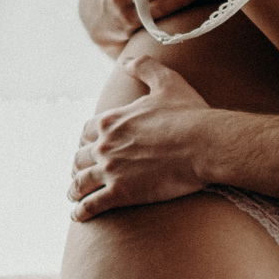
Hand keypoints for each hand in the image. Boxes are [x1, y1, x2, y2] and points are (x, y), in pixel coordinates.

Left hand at [69, 57, 215, 217]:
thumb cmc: (189, 114)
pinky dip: (81, 212)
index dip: (86, 141)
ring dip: (74, 190)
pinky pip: (91, 205)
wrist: (204, 144)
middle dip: (78, 166)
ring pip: (80, 182)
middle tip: (79, 174)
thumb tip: (126, 62)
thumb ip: (145, 67)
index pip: (87, 132)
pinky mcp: (120, 193)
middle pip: (79, 158)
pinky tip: (79, 216)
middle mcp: (105, 145)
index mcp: (112, 120)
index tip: (88, 148)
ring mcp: (110, 170)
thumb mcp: (167, 82)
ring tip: (74, 197)